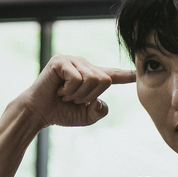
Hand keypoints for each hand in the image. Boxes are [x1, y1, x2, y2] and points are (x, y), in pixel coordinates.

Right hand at [16, 55, 136, 128]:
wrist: (39, 113)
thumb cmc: (62, 112)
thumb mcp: (88, 115)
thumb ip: (100, 110)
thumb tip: (101, 101)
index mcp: (92, 77)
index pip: (114, 75)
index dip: (127, 75)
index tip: (139, 72)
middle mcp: (84, 65)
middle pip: (106, 80)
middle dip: (90, 96)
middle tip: (73, 99)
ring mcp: (72, 60)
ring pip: (92, 79)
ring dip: (79, 94)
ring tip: (65, 94)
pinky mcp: (60, 61)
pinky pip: (77, 78)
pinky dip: (69, 90)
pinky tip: (58, 90)